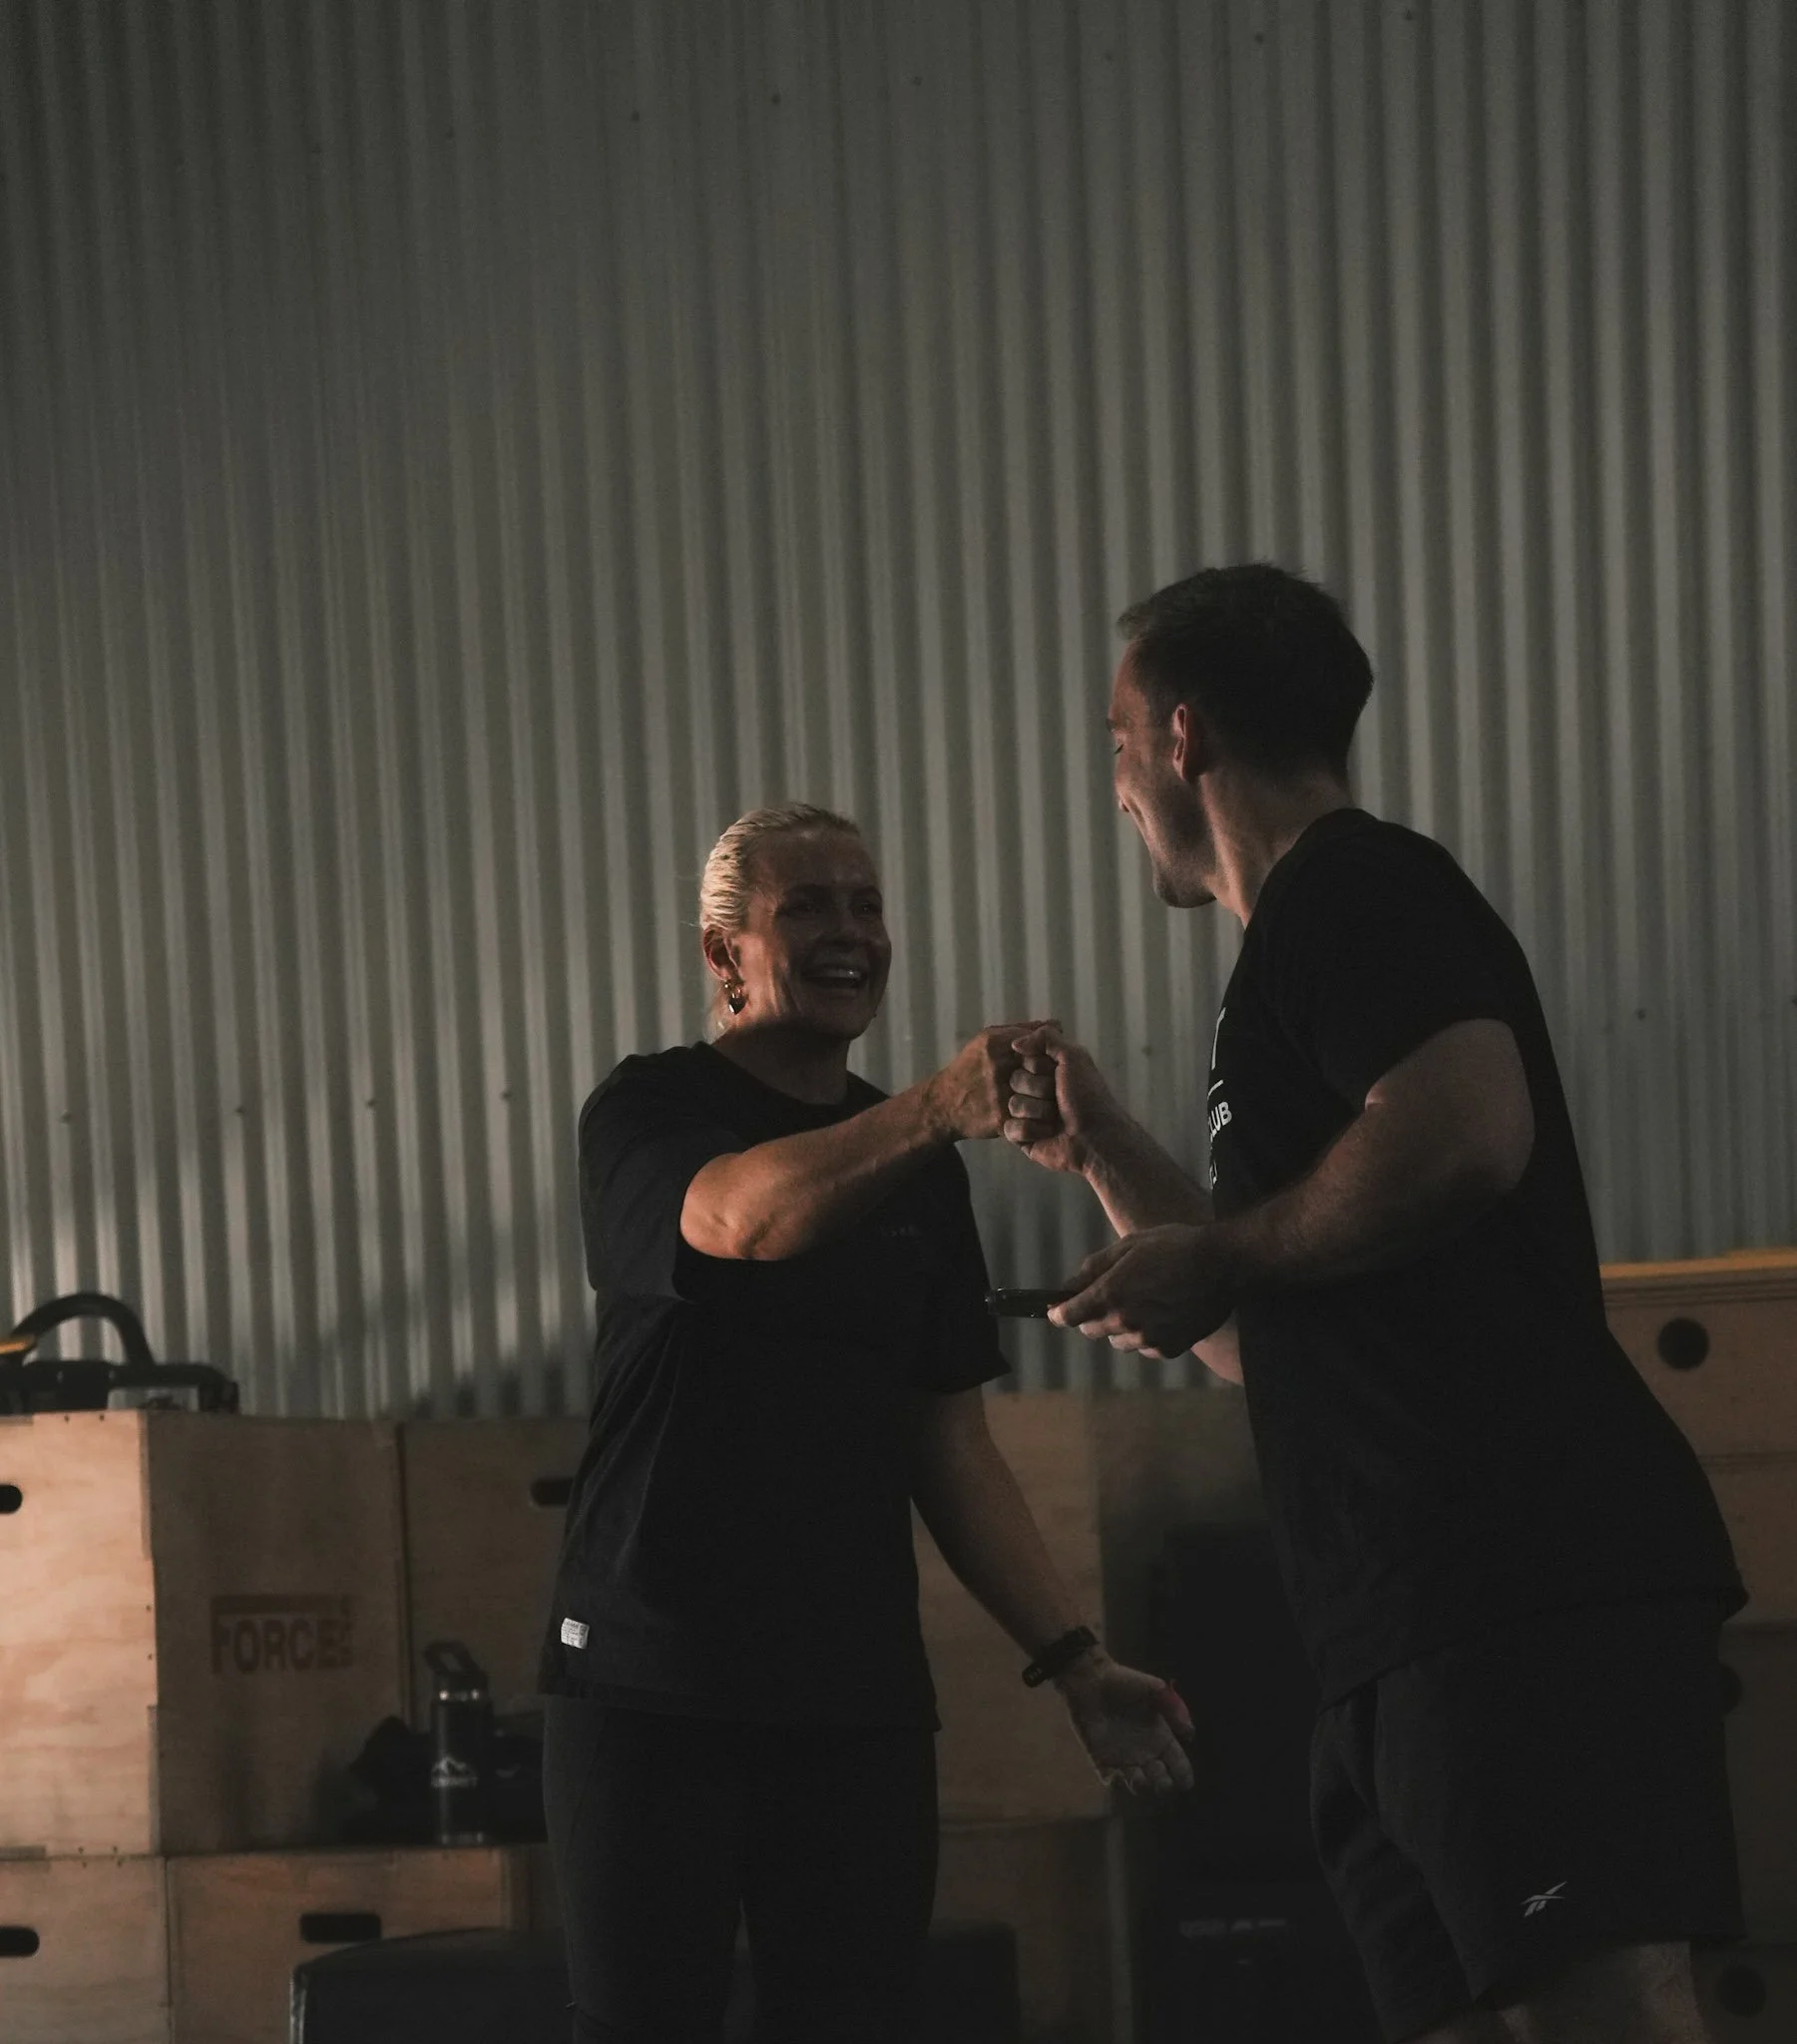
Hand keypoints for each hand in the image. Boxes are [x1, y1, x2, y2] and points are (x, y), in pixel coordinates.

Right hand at [926, 1021, 1058, 1141]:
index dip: (1051, 1053)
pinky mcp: (1000, 1119)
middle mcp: (997, 1067)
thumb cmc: (969, 1068)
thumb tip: (1057, 1025)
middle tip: (1056, 1085)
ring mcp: (998, 1094)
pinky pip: (1033, 1119)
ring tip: (1049, 1104)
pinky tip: (1038, 1119)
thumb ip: (1022, 1030)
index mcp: (995, 1044)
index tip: (1052, 1062)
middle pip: (1046, 1068)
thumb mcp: (987, 1039)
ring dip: (1050, 1101)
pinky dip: (1039, 1121)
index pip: (1040, 1042)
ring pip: (1043, 1096)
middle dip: (1054, 1077)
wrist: (943, 1104)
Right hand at [1002, 1026, 1121, 1174]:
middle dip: (1038, 1089)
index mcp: (1046, 1069)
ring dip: (1038, 1111)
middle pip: (1014, 1080)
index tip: (1056, 1073)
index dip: (1038, 1066)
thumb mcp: (1073, 1057)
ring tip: (1056, 1119)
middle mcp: (1035, 1089)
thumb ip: (1046, 1038)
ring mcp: (1027, 1113)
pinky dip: (1031, 1130)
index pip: (1021, 1058)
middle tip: (1058, 1099)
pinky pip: (1010, 1128)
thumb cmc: (1088, 1096)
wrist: (1095, 1137)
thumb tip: (1015, 1043)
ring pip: (1013, 1104)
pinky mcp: (1022, 1137)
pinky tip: (1047, 1134)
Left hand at [1048, 1223, 1235, 1356]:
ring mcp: (1148, 1338)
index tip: (1057, 1311)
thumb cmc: (1174, 1246)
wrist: (1223, 1264)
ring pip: (1119, 1342)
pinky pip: (1145, 1348)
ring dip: (1120, 1327)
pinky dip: (1146, 1336)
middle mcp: (1126, 1322)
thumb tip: (1068, 1286)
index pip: (1070, 1315)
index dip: (1059, 1313)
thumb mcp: (1129, 1246)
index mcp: (1111, 1294)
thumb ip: (1094, 1268)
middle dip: (1092, 1315)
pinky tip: (1161, 1316)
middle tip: (1109, 1296)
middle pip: (1092, 1330)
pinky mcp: (1169, 1348)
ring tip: (1142, 1303)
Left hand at [1057, 1654, 1196, 1795]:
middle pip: (1160, 1779)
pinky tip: (1118, 1777)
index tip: (1185, 1783)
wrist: (1091, 1680)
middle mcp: (1144, 1751)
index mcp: (1160, 1736)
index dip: (1183, 1775)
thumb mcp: (1155, 1690)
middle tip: (1161, 1780)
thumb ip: (1174, 1709)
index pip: (1177, 1762)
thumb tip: (1190, 1734)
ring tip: (1139, 1777)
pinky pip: (1110, 1781)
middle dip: (1163, 1784)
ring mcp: (1123, 1757)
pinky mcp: (1102, 1760)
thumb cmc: (1124, 1682)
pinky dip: (1115, 1785)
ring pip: (1138, 1784)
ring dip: (1141, 1786)